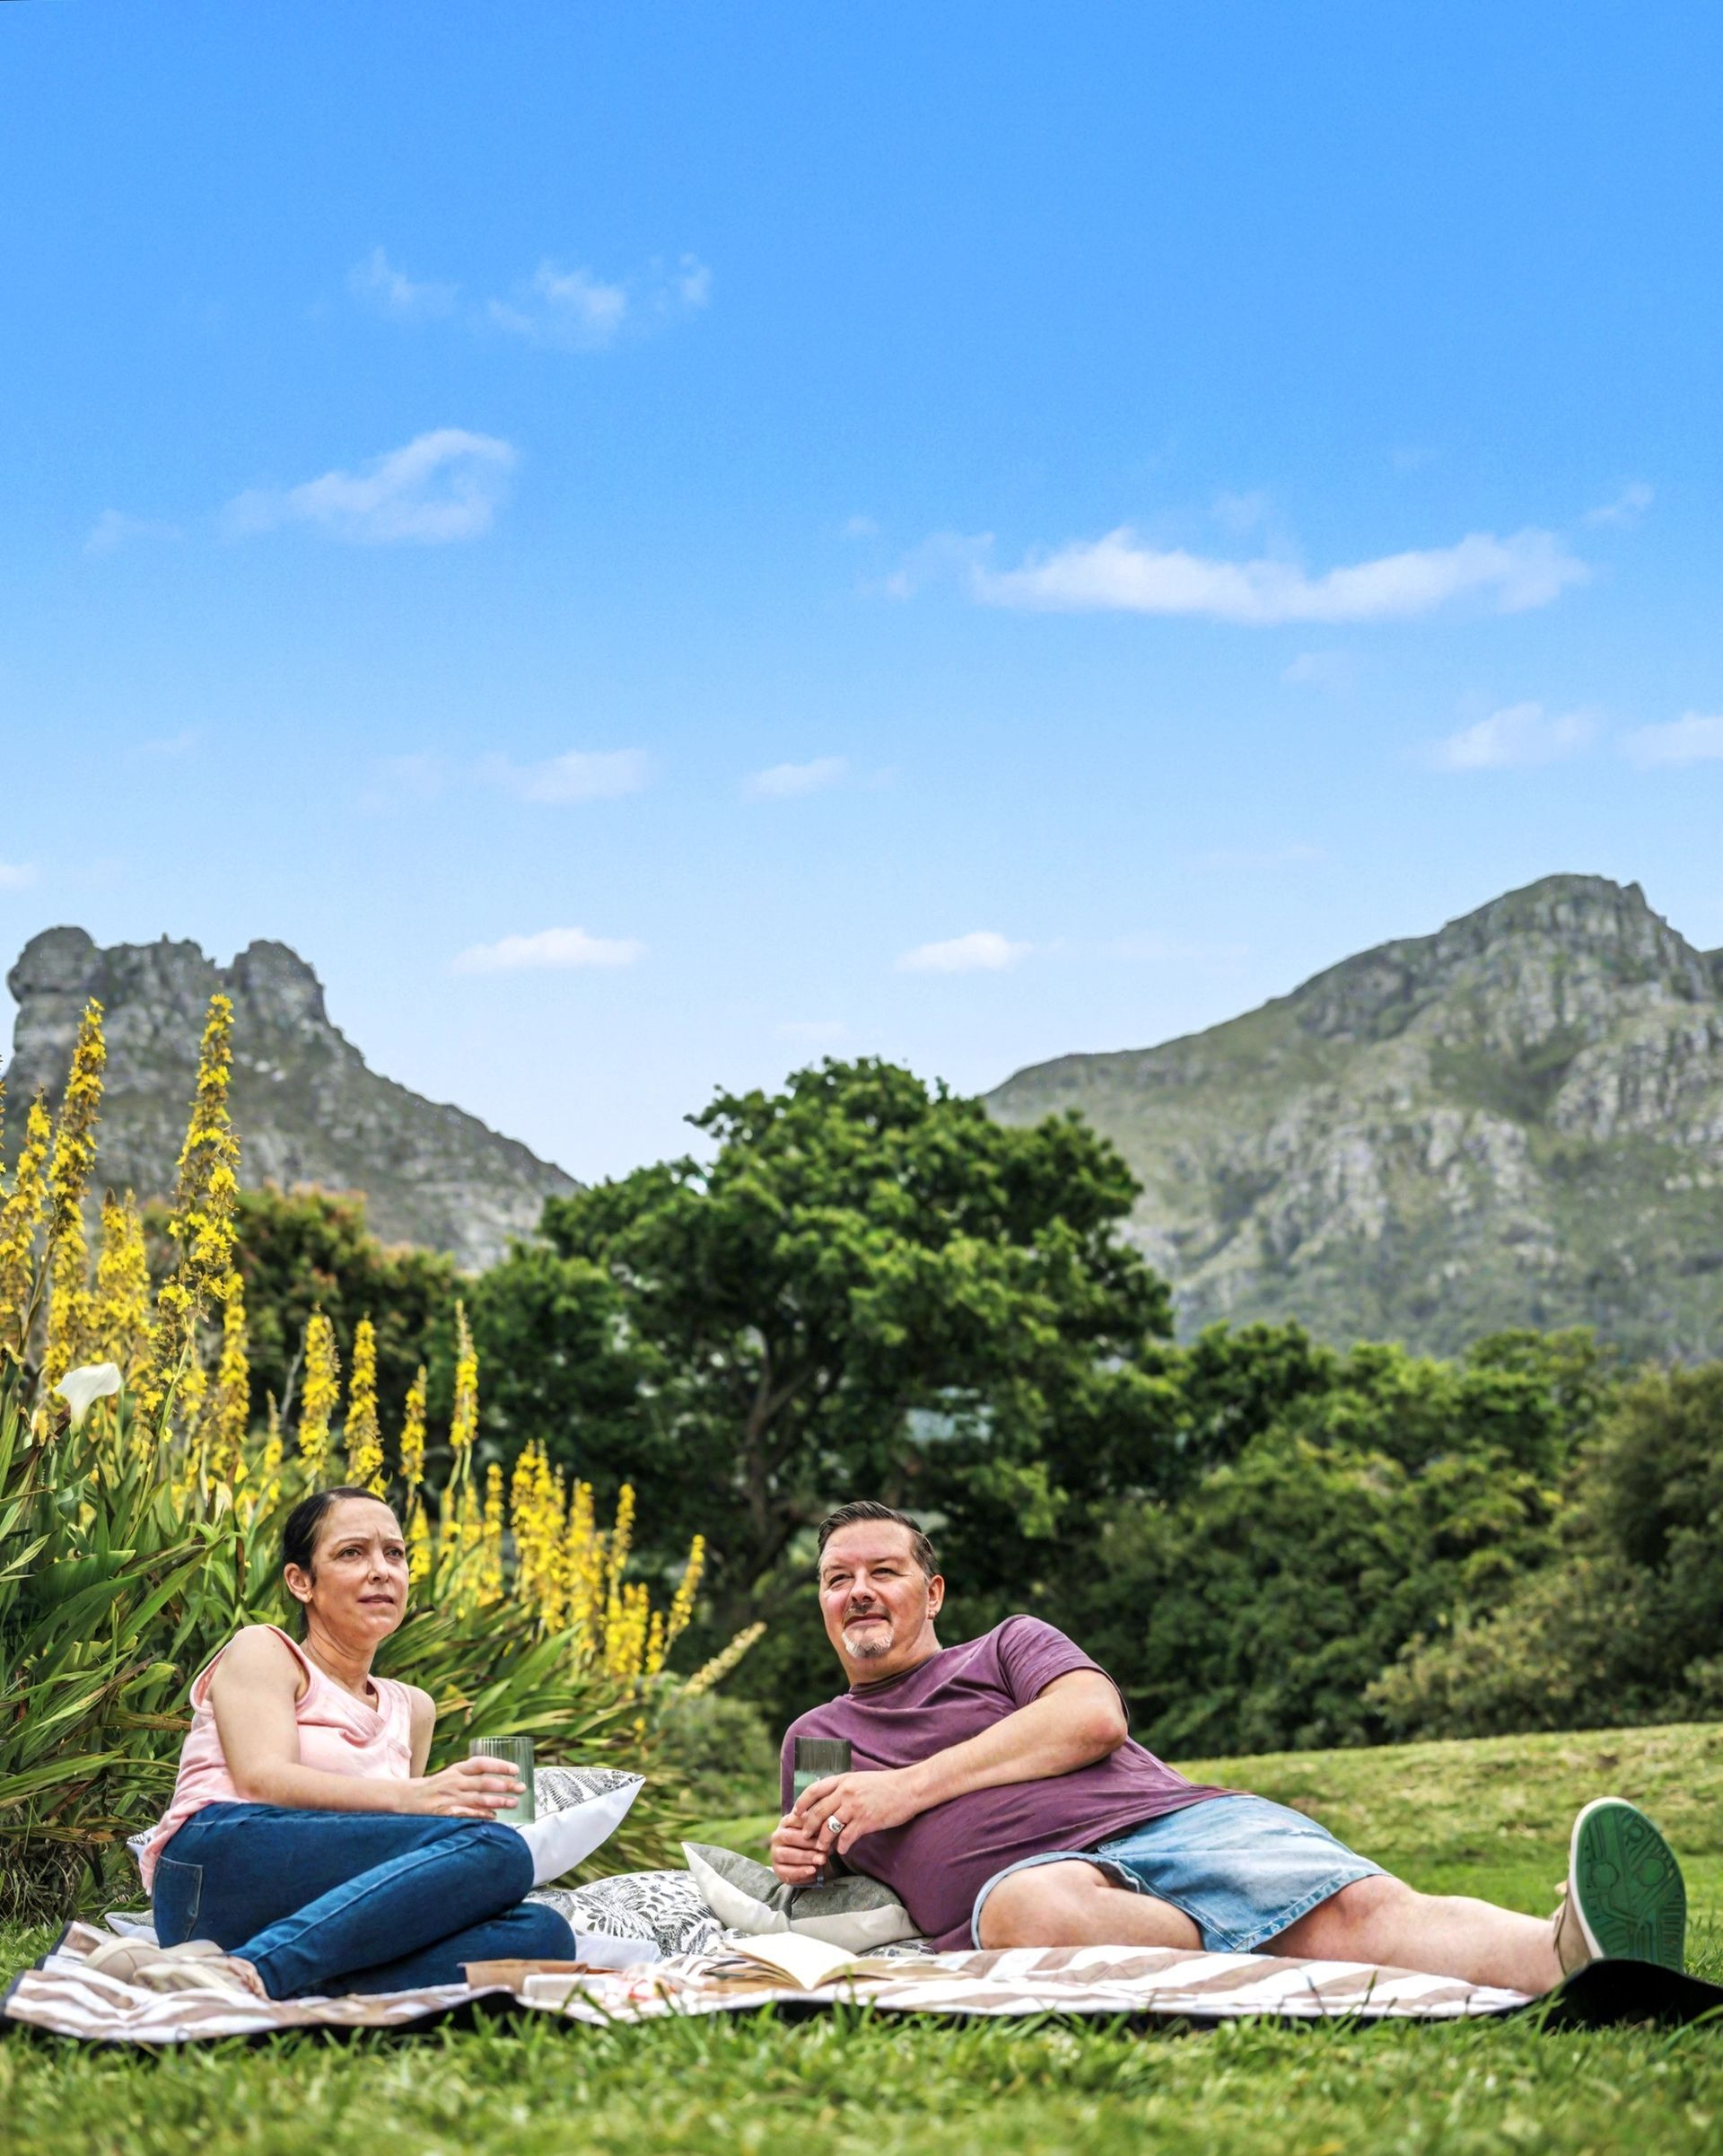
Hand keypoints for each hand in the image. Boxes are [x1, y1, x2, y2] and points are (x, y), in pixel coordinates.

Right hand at [411, 1757, 525, 1817]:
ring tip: (514, 1802)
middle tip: (522, 1788)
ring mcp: (450, 1797)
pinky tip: (493, 1816)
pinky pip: (466, 1813)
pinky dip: (481, 1815)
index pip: (481, 1763)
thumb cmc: (433, 1787)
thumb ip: (470, 1776)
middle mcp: (454, 1781)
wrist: (406, 1798)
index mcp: (457, 1769)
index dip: (499, 1765)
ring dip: (498, 1801)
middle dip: (505, 1785)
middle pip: (484, 1782)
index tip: (516, 1769)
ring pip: (478, 1798)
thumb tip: (498, 1779)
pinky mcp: (444, 1812)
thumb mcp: (450, 1775)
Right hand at [768, 1810, 828, 1886]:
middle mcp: (777, 1836)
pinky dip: (800, 1871)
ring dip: (806, 1857)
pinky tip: (813, 1870)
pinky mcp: (777, 1869)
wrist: (809, 1862)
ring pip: (787, 1854)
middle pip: (789, 1837)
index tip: (824, 1829)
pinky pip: (786, 1871)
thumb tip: (829, 1825)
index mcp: (786, 1822)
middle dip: (808, 1843)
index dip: (809, 1824)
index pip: (794, 1819)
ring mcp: (775, 1853)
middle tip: (824, 1848)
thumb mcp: (816, 1831)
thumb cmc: (814, 1841)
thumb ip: (819, 1826)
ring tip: (822, 1860)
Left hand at [791, 1769, 922, 1858]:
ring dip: (823, 1840)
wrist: (908, 1788)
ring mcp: (855, 1807)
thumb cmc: (886, 1784)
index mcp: (843, 1779)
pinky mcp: (866, 1821)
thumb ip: (845, 1787)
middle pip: (818, 1811)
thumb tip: (830, 1798)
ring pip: (829, 1827)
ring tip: (821, 1848)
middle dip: (809, 1826)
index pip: (814, 1790)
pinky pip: (847, 1837)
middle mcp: (846, 1792)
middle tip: (805, 1836)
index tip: (796, 1812)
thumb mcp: (861, 1779)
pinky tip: (843, 1850)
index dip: (802, 1802)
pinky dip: (843, 1846)